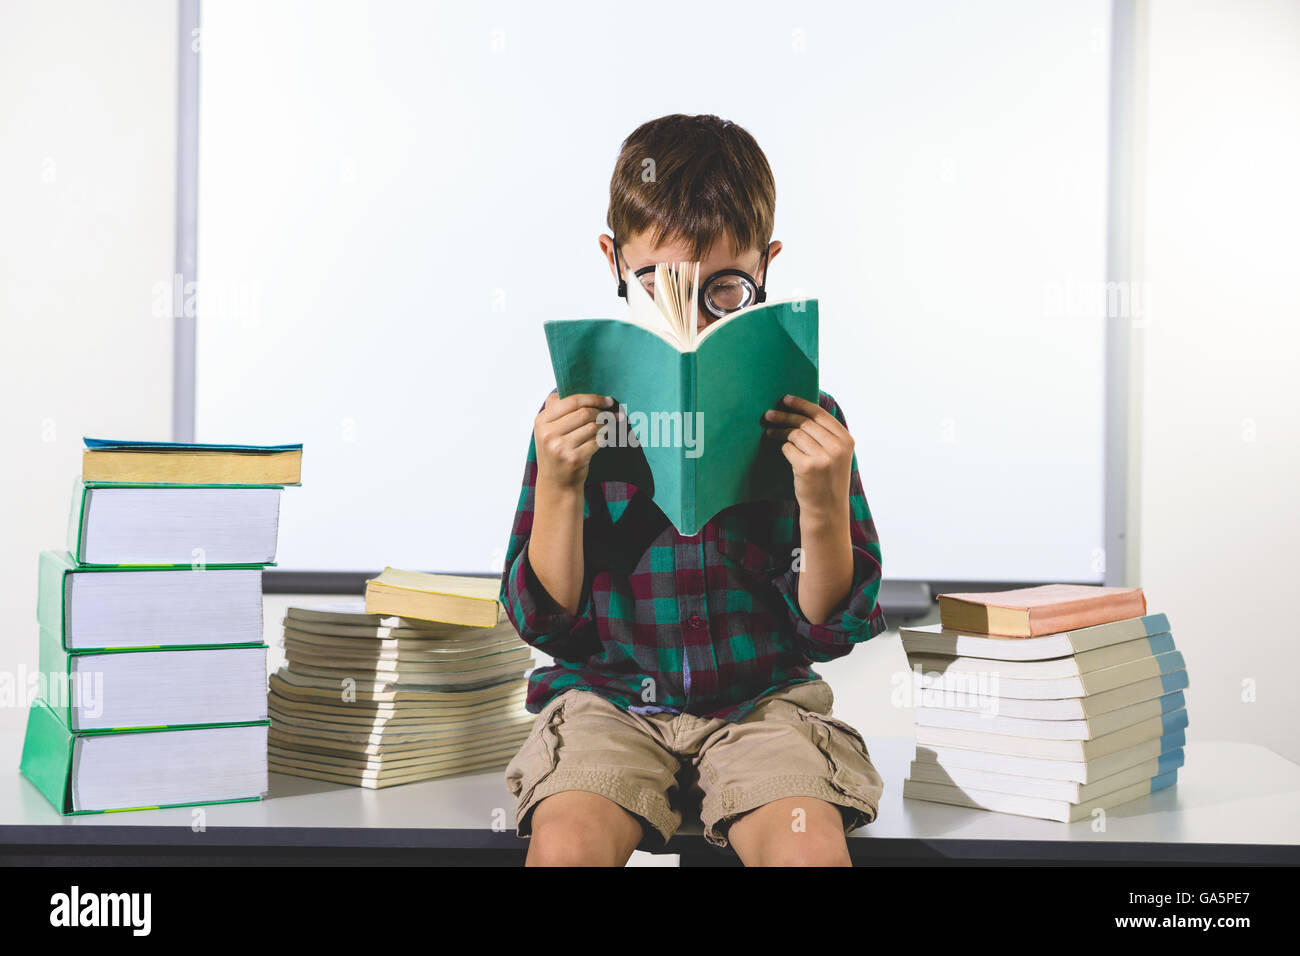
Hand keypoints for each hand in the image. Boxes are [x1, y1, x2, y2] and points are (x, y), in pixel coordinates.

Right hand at [535, 391, 613, 489]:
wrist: (556, 483)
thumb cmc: (556, 451)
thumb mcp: (548, 430)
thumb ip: (558, 409)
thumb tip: (583, 393)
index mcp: (541, 421)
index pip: (572, 401)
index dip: (593, 399)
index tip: (608, 400)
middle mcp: (548, 434)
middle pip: (584, 413)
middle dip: (602, 412)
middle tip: (613, 414)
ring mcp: (560, 448)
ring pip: (593, 427)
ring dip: (606, 426)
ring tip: (611, 426)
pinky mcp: (574, 459)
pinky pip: (597, 442)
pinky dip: (604, 439)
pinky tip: (605, 438)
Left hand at [762, 394, 853, 527]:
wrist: (827, 510)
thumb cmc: (827, 481)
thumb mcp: (836, 456)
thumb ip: (826, 436)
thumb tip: (801, 413)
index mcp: (846, 440)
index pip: (820, 415)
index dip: (801, 405)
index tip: (785, 399)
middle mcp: (837, 447)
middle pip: (805, 423)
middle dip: (784, 417)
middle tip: (768, 415)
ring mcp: (823, 457)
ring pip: (795, 435)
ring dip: (779, 432)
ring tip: (770, 433)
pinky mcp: (807, 467)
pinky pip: (788, 449)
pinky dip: (783, 449)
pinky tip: (782, 452)